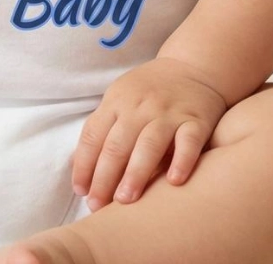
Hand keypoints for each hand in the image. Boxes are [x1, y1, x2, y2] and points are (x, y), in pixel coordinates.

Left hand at [71, 58, 227, 209]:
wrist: (193, 67)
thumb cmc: (150, 91)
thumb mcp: (120, 98)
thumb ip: (103, 128)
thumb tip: (77, 166)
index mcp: (117, 101)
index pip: (94, 134)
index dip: (84, 164)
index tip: (81, 191)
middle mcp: (140, 106)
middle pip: (117, 143)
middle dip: (105, 177)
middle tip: (98, 206)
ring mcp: (169, 112)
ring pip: (149, 144)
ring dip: (135, 173)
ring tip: (126, 200)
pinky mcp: (196, 120)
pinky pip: (188, 141)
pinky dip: (182, 160)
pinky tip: (174, 181)